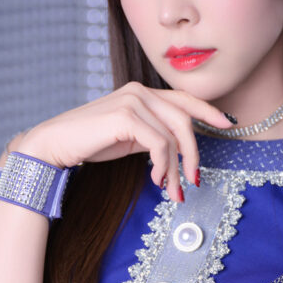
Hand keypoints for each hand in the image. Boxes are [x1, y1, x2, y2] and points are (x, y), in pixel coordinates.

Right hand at [15, 82, 234, 200]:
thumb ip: (152, 135)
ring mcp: (132, 100)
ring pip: (173, 135)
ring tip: (172, 191)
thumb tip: (178, 152)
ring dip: (177, 169)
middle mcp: (140, 91)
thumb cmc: (89, 143)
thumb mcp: (129, 137)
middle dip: (194, 154)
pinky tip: (156, 180)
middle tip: (193, 181)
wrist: (54, 145)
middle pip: (184, 120)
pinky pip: (159, 144)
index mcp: (142, 92)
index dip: (209, 111)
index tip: (229, 124)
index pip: (184, 98)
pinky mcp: (125, 116)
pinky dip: (163, 165)